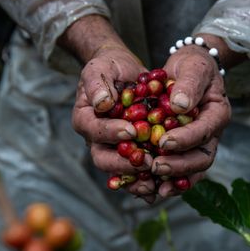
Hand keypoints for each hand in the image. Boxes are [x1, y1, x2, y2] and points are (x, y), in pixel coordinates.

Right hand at [60, 15, 156, 201]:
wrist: (124, 72)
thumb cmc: (110, 67)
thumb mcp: (100, 68)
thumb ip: (97, 83)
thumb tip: (101, 103)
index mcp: (85, 119)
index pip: (94, 131)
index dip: (111, 133)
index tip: (131, 131)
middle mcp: (97, 138)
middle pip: (103, 159)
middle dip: (124, 164)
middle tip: (146, 162)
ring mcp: (113, 148)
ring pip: (120, 171)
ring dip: (136, 179)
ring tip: (155, 183)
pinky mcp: (131, 151)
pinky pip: (137, 170)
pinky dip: (149, 178)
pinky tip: (164, 183)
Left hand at [150, 36, 233, 196]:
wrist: (189, 70)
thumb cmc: (192, 65)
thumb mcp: (193, 66)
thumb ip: (189, 84)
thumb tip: (180, 106)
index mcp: (218, 113)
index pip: (205, 131)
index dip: (186, 139)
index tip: (164, 142)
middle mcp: (212, 133)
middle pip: (202, 158)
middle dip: (179, 165)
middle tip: (156, 167)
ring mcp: (200, 143)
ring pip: (192, 169)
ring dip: (174, 179)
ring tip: (155, 187)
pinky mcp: (186, 149)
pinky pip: (181, 170)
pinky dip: (168, 180)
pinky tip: (151, 187)